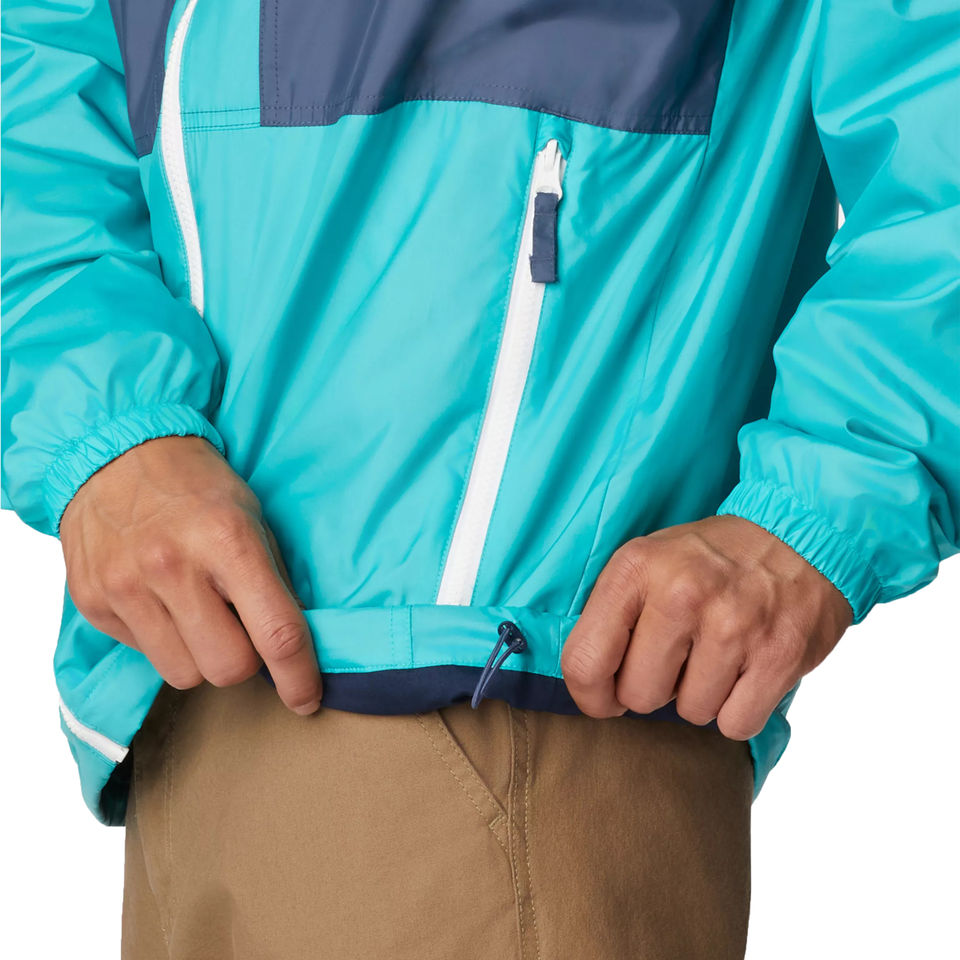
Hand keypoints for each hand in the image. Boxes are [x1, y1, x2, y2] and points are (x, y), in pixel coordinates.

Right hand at [59, 435, 321, 714]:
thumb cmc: (196, 484)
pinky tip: (161, 601)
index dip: (299, 677)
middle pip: (227, 669)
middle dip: (244, 662)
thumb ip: (273, 579)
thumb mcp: (251, 516)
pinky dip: (163, 640)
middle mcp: (173, 568)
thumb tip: (293, 644)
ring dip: (200, 657)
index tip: (306, 698)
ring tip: (197, 615)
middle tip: (241, 630)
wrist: (112, 451)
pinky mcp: (94, 603)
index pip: (275, 634)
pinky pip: (144, 655)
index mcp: (227, 541)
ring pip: (183, 674)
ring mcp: (127, 588)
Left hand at [561, 515, 852, 738]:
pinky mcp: (778, 655)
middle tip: (679, 660)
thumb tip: (587, 684)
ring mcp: (733, 624)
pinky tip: (746, 673)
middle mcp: (681, 594)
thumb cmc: (712, 557)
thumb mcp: (649, 560)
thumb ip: (612, 614)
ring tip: (718, 656)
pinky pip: (736, 723)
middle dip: (655, 690)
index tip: (607, 697)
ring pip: (691, 713)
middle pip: (639, 696)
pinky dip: (740, 710)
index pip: (584, 661)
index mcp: (636, 569)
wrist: (802, 534)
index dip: (592, 696)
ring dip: (702, 697)